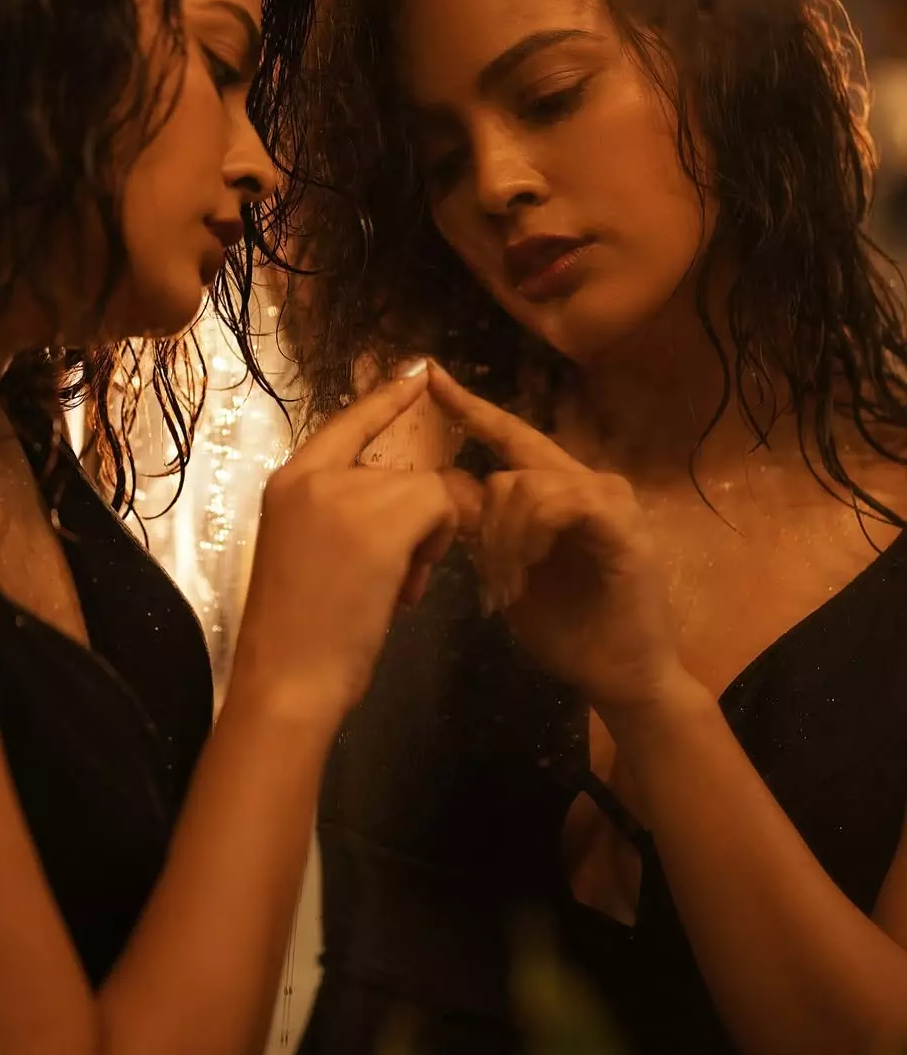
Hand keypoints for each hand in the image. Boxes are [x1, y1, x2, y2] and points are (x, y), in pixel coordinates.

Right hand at [229, 364, 479, 732]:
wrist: (287, 678)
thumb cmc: (297, 634)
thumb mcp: (307, 551)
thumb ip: (341, 516)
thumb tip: (405, 502)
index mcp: (288, 481)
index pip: (347, 422)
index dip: (386, 400)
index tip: (417, 372)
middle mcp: (313, 475)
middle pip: (401, 469)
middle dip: (416, 520)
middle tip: (397, 574)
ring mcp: (346, 494)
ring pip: (427, 490)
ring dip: (428, 542)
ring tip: (397, 589)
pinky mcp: (381, 519)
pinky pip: (440, 509)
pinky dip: (436, 548)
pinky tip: (406, 589)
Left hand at [429, 364, 685, 718]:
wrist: (620, 676)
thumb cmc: (566, 631)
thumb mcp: (509, 573)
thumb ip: (486, 535)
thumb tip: (451, 511)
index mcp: (557, 490)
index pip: (510, 437)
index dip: (471, 408)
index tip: (430, 378)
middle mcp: (586, 482)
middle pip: (511, 461)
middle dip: (481, 517)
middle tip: (482, 575)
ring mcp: (610, 499)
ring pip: (526, 484)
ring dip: (503, 538)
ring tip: (507, 585)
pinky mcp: (624, 524)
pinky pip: (560, 503)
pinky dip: (532, 538)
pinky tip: (528, 572)